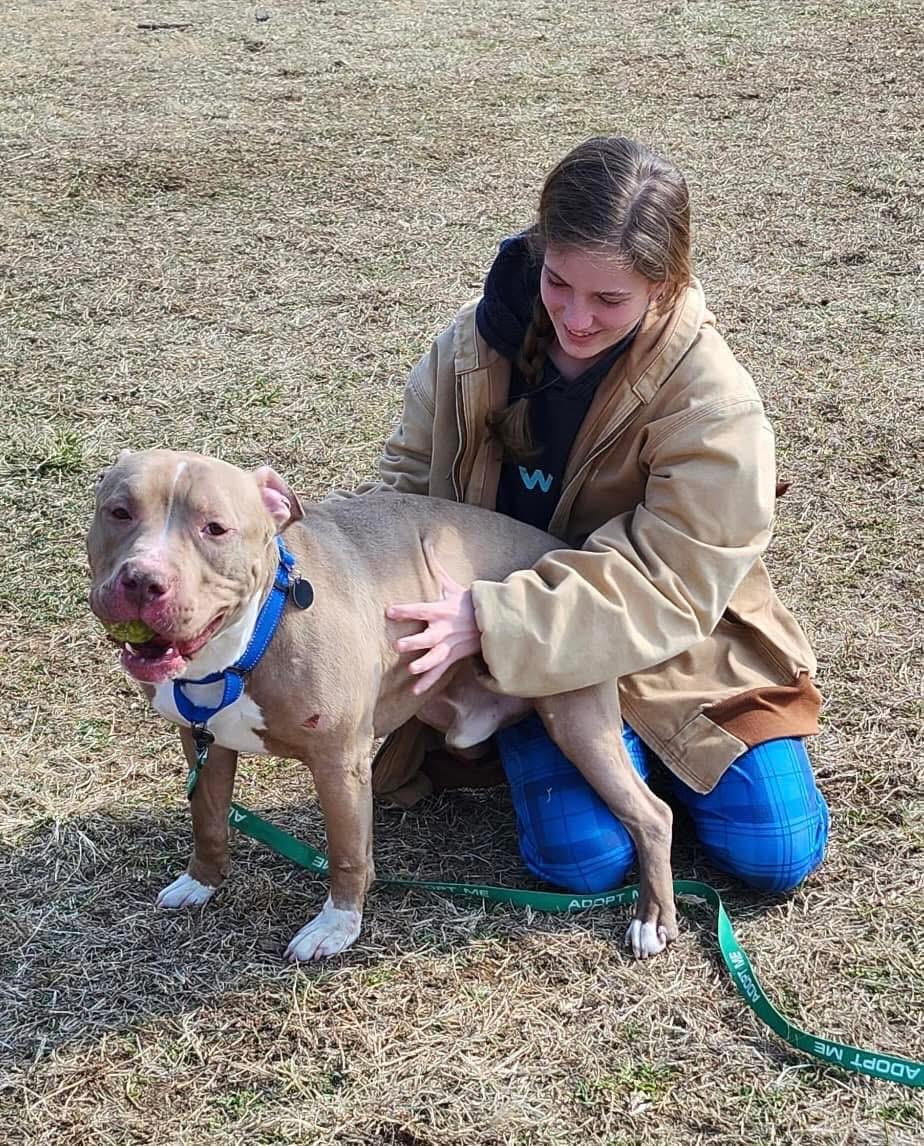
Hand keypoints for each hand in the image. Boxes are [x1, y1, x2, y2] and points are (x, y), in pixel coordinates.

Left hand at [386, 546, 481, 694]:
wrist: (494, 620)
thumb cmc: (468, 601)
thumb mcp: (452, 584)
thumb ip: (435, 566)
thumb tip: (427, 541)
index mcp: (443, 610)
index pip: (421, 609)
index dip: (406, 610)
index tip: (389, 611)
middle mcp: (445, 629)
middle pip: (429, 636)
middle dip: (415, 640)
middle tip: (399, 644)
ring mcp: (450, 645)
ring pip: (436, 656)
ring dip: (424, 663)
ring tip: (411, 668)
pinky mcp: (453, 657)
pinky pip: (439, 672)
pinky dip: (427, 682)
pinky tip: (414, 690)